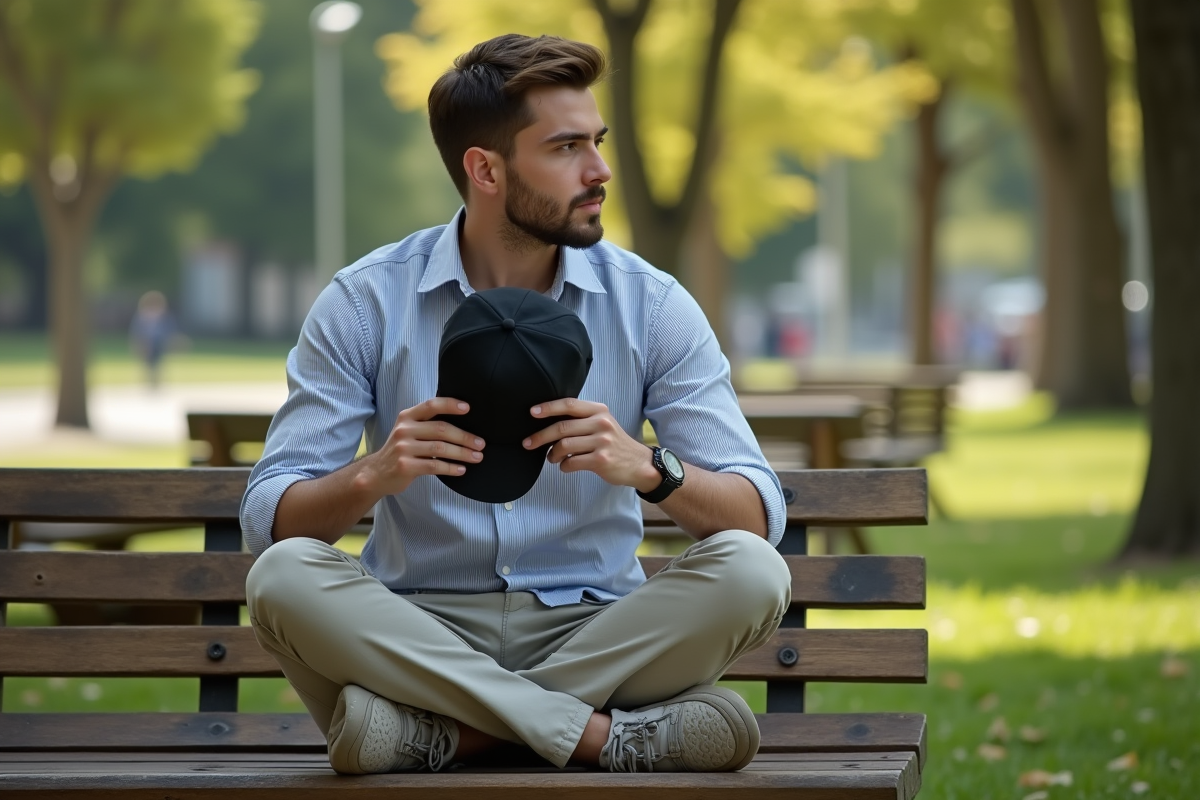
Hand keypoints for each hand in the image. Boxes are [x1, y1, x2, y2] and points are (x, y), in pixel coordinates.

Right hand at [362, 397, 484, 495]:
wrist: (376, 473)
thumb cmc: (401, 450)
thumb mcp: (408, 431)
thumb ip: (427, 424)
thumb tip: (463, 424)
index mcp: (407, 417)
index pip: (431, 405)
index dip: (450, 405)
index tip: (468, 408)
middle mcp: (404, 430)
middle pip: (441, 429)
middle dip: (464, 437)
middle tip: (480, 444)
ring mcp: (403, 448)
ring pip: (440, 448)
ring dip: (462, 453)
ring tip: (477, 457)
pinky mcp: (405, 466)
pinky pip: (434, 466)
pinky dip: (451, 468)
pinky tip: (461, 469)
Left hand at [523, 398, 658, 490]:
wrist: (639, 463)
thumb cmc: (614, 443)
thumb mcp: (602, 423)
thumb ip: (581, 419)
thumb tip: (548, 422)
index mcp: (599, 411)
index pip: (569, 405)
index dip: (548, 408)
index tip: (532, 412)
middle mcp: (601, 423)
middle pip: (562, 427)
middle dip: (540, 436)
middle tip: (528, 443)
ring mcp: (602, 442)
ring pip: (564, 446)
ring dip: (552, 454)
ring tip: (552, 458)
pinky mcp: (601, 461)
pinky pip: (571, 462)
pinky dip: (563, 466)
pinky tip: (566, 466)